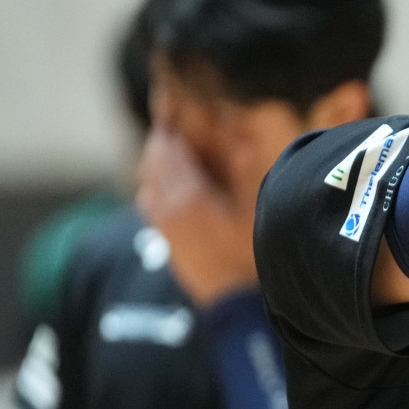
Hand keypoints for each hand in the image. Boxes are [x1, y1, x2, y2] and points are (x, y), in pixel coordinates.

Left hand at [134, 124, 257, 304]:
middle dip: (163, 141)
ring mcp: (165, 228)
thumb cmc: (255, 258)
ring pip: (149, 185)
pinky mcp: (170, 244)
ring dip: (158, 165)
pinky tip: (168, 189)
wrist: (238, 308)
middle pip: (154, 164)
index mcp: (187, 194)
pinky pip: (152, 206)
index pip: (167, 148)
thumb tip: (240, 139)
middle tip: (174, 121)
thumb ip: (246, 171)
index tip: (171, 100)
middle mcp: (168, 208)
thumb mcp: (258, 210)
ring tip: (173, 150)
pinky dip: (157, 188)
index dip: (168, 122)